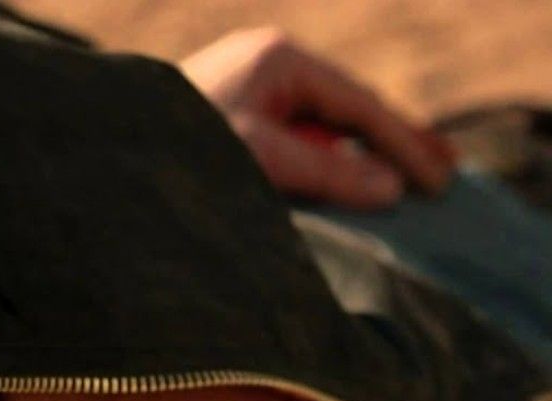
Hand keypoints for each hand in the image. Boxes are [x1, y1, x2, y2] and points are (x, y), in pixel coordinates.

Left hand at [180, 27, 455, 208]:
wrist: (103, 151)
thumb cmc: (174, 148)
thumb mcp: (258, 159)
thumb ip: (326, 172)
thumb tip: (390, 188)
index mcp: (279, 60)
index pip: (359, 105)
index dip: (404, 145)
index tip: (440, 181)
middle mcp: (267, 67)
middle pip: (348, 110)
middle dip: (395, 144)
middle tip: (447, 174)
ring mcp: (250, 90)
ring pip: (322, 127)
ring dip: (362, 157)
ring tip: (410, 182)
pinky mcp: (231, 118)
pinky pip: (294, 141)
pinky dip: (325, 163)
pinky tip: (348, 184)